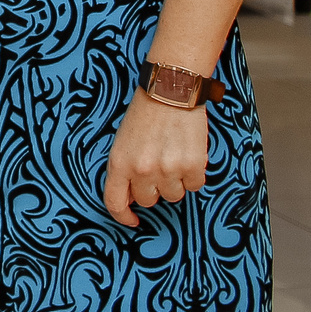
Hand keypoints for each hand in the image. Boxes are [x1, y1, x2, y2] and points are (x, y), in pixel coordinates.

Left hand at [103, 90, 209, 226]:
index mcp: (119, 163)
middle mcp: (142, 170)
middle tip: (158, 167)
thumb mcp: (123, 142)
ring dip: (175, 181)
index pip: (115, 202)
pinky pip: (195, 185)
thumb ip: (124, 169)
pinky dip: (193, 175)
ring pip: (174, 195)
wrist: (170, 90)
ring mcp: (168, 169)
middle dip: (153, 189)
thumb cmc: (145, 114)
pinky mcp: (192, 165)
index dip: (123, 216)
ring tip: (172, 156)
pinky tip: (187, 154)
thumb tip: (131, 195)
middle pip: (149, 200)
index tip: (132, 220)